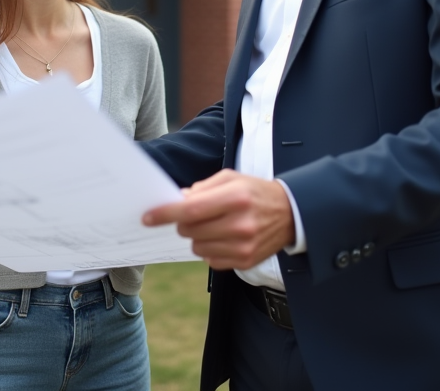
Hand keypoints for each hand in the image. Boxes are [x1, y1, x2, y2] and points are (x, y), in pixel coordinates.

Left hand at [142, 169, 294, 269]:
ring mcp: (243, 246)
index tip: (148, 217)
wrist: (291, 214)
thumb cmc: (255, 192)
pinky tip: (225, 237)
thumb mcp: (232, 179)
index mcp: (236, 198)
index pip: (191, 210)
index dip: (165, 214)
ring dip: (197, 237)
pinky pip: (210, 260)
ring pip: (197, 247)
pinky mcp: (245, 261)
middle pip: (191, 231)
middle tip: (195, 215)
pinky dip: (210, 249)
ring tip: (215, 225)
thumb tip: (177, 201)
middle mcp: (240, 224)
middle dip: (183, 223)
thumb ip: (202, 188)